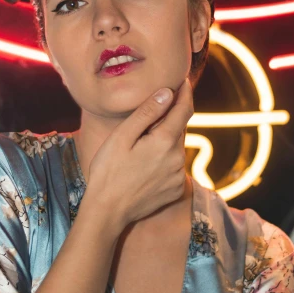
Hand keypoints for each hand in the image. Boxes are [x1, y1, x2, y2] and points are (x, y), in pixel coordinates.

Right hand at [87, 77, 193, 228]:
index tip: (184, 80)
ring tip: (144, 141)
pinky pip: (175, 166)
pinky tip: (146, 163)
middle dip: (171, 116)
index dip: (185, 92)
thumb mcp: (122, 137)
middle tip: (154, 110)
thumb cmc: (108, 171)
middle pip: (180, 128)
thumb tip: (168, 92)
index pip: (184, 109)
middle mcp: (178, 158)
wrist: (108, 212)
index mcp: (165, 141)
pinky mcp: (175, 189)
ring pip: (177, 147)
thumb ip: (147, 113)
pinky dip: (166, 158)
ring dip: (166, 139)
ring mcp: (178, 176)